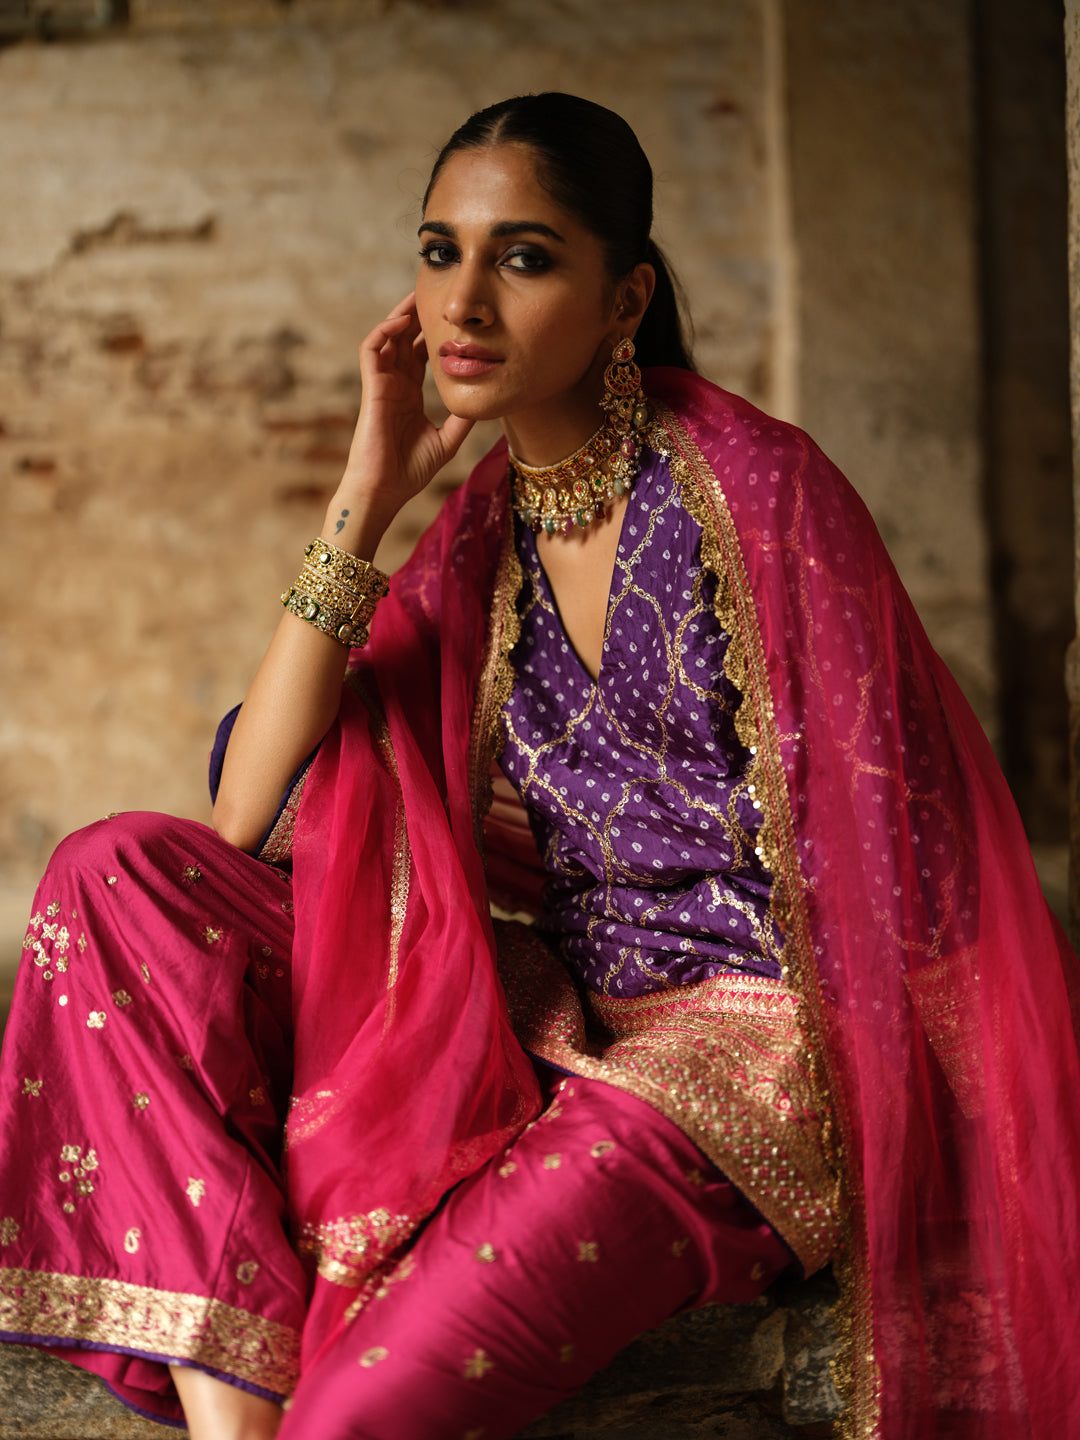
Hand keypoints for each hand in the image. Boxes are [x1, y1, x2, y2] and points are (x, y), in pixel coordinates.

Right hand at [335, 293, 473, 527]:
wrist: (385, 490)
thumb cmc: (409, 471)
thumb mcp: (447, 440)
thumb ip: (462, 418)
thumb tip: (484, 399)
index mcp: (410, 393)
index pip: (420, 353)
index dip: (432, 333)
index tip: (452, 316)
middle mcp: (395, 384)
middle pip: (404, 338)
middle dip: (418, 315)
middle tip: (437, 294)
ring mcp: (381, 384)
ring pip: (387, 337)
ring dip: (400, 314)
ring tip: (418, 295)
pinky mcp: (371, 387)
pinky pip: (371, 349)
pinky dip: (384, 331)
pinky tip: (402, 321)